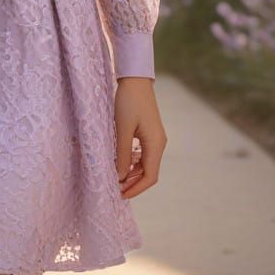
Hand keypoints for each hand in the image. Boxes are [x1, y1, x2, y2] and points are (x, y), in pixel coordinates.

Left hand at [114, 76, 166, 198]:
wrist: (135, 79)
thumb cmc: (128, 102)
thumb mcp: (122, 129)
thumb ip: (122, 154)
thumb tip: (120, 176)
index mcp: (155, 144)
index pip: (150, 176)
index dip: (136, 188)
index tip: (121, 195)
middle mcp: (158, 143)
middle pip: (148, 172)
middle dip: (133, 183)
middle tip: (115, 189)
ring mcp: (154, 137)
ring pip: (145, 163)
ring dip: (132, 172)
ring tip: (115, 178)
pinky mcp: (148, 131)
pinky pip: (142, 153)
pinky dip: (132, 161)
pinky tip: (120, 161)